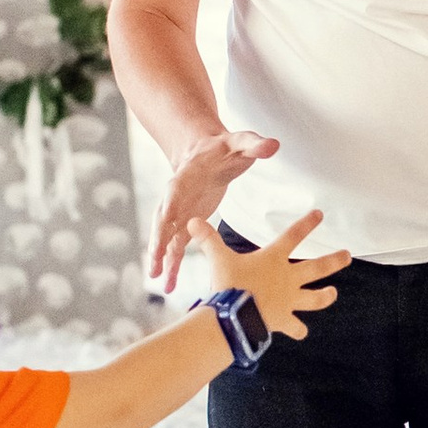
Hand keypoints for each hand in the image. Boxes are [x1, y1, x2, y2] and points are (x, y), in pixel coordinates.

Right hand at [150, 126, 276, 288]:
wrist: (210, 153)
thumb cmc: (224, 148)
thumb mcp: (240, 143)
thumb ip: (254, 144)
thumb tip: (272, 145)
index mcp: (186, 177)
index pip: (174, 192)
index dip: (169, 206)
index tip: (163, 222)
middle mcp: (177, 197)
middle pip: (163, 220)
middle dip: (158, 240)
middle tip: (154, 260)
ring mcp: (180, 213)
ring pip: (168, 238)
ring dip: (162, 259)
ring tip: (159, 281)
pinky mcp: (187, 224)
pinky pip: (176, 247)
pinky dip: (172, 265)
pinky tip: (169, 284)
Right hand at [189, 209, 348, 342]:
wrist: (235, 315)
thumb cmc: (229, 285)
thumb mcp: (218, 258)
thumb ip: (208, 239)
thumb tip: (192, 221)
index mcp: (273, 259)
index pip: (293, 236)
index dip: (307, 224)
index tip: (320, 215)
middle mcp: (287, 279)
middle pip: (317, 267)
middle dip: (334, 260)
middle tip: (348, 256)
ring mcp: (289, 301)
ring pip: (315, 298)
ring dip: (325, 296)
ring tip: (333, 293)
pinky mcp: (284, 320)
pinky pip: (296, 327)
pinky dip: (298, 330)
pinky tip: (301, 332)